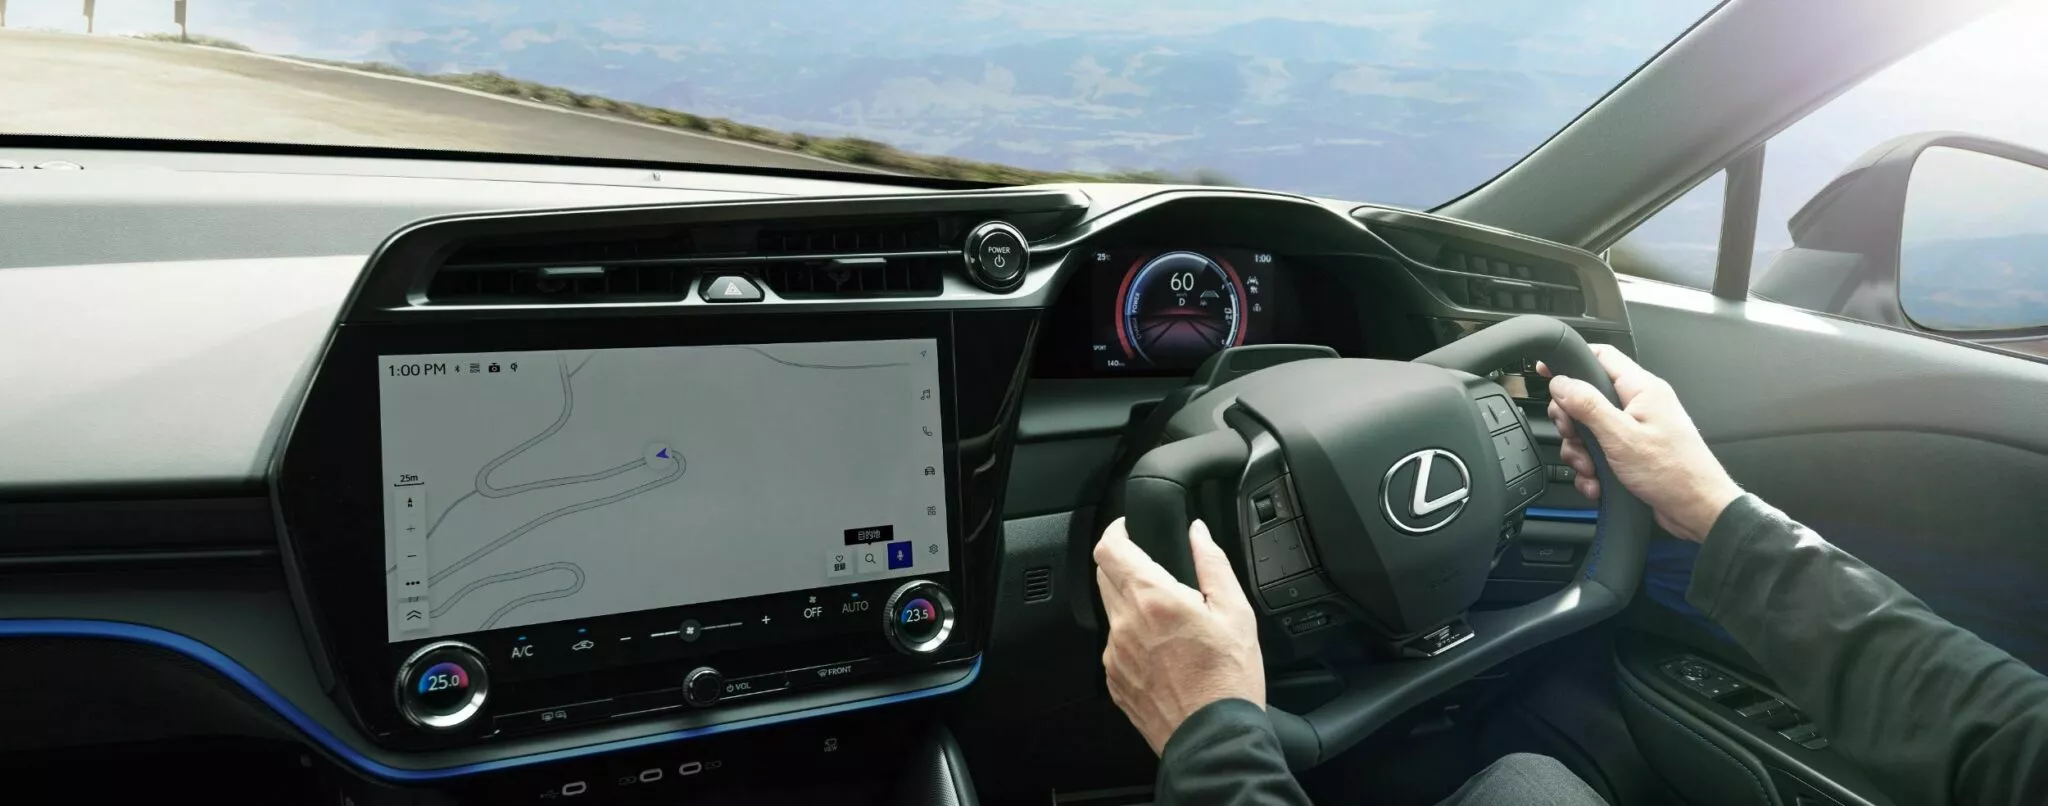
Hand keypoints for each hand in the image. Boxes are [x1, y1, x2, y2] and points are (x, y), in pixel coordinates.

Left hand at [1094, 517, 1265, 754]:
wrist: (1213, 739)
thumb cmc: (1228, 681)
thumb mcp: (1236, 612)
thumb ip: (1212, 563)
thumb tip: (1198, 532)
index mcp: (1153, 600)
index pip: (1109, 549)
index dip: (1114, 531)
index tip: (1126, 528)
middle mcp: (1125, 625)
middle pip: (1104, 576)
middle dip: (1124, 565)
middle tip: (1154, 572)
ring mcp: (1114, 655)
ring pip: (1111, 613)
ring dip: (1131, 605)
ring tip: (1169, 622)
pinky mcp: (1114, 680)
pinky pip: (1115, 646)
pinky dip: (1133, 639)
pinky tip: (1164, 652)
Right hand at [1537, 344, 1743, 541]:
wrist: (1697, 511)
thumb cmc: (1674, 473)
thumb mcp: (1622, 437)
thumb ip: (1588, 406)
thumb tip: (1561, 383)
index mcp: (1641, 389)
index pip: (1601, 356)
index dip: (1571, 361)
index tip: (1547, 371)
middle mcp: (1638, 406)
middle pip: (1587, 397)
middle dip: (1572, 422)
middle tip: (1573, 436)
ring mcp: (1635, 430)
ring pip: (1589, 430)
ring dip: (1581, 453)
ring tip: (1591, 469)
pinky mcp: (1631, 453)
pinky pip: (1599, 453)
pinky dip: (1593, 470)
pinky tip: (1599, 483)